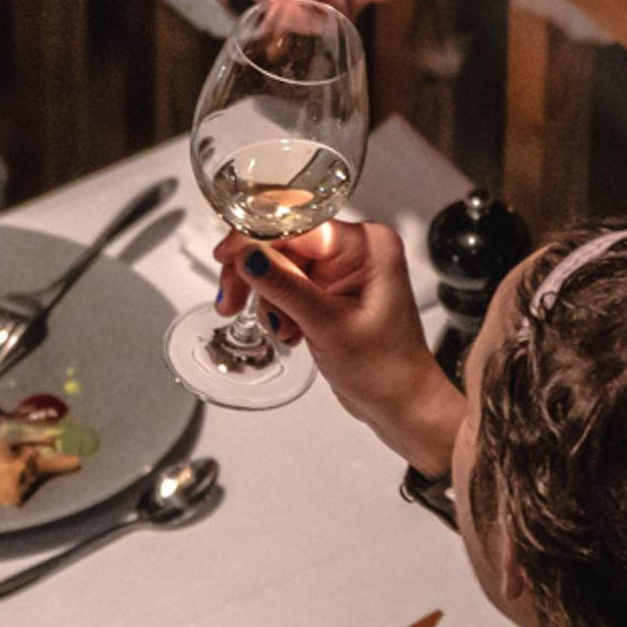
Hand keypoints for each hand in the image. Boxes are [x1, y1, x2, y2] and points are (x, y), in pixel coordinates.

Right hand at [220, 221, 463, 470]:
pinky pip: (286, 284)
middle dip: (255, 273)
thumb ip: (284, 285)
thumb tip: (247, 254)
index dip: (254, 237)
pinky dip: (277, 308)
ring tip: (283, 331)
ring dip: (267, 299)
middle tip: (233, 300)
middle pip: (282, 242)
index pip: (296, 223)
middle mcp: (354, 249)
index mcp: (366, 244)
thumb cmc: (386, 368)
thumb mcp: (328, 325)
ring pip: (278, 264)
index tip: (226, 257)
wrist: (400, 403)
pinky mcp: (328, 289)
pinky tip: (290, 332)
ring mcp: (340, 269)